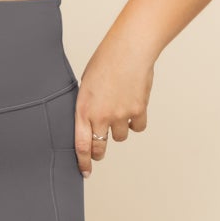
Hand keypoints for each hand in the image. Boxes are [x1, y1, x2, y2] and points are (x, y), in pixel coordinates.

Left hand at [73, 36, 154, 176]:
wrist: (129, 49)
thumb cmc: (106, 61)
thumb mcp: (86, 85)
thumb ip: (86, 106)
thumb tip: (89, 122)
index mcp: (83, 109)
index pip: (81, 145)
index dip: (83, 161)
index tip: (85, 171)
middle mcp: (101, 115)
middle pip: (100, 146)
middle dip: (99, 151)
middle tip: (100, 150)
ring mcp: (120, 114)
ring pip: (120, 137)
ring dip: (119, 129)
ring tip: (119, 109)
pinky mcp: (138, 110)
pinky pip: (138, 127)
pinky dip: (136, 121)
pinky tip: (133, 106)